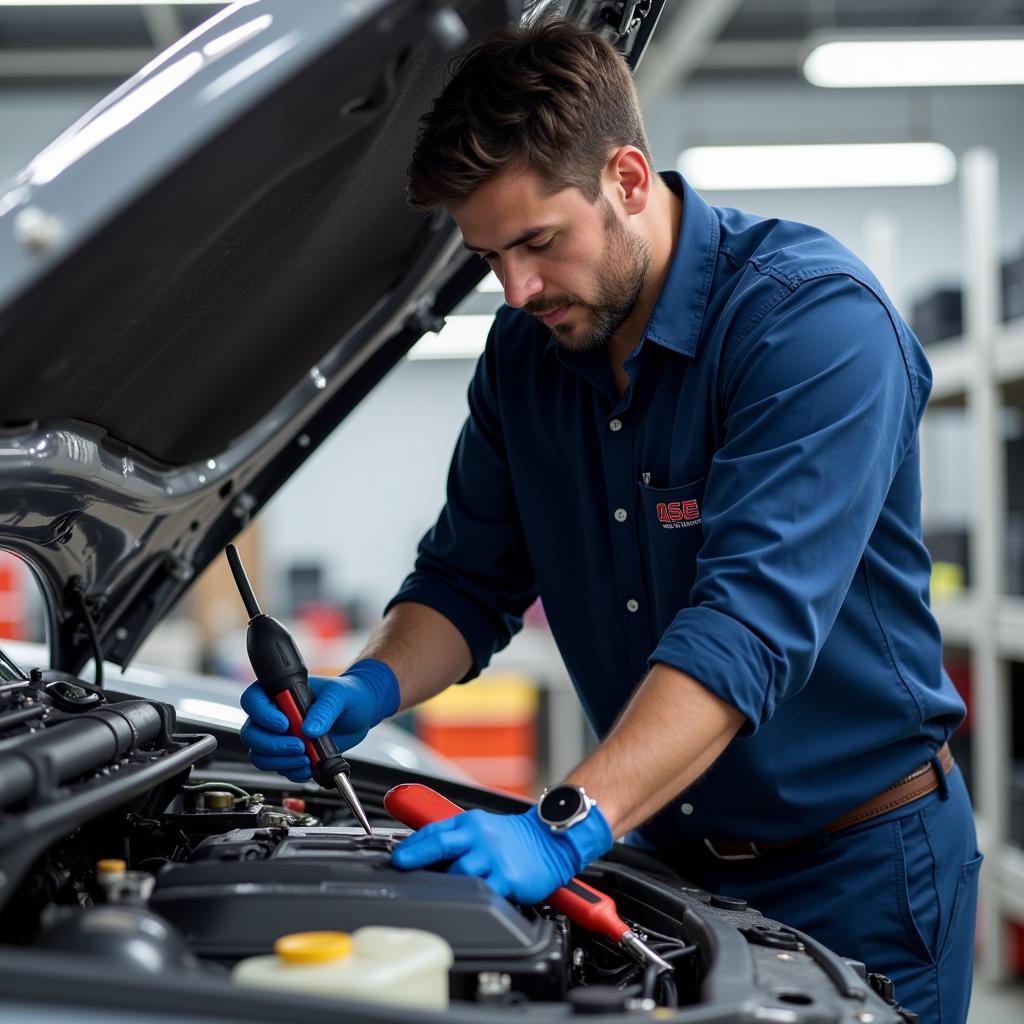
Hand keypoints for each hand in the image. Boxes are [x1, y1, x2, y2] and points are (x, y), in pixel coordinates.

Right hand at [239, 659, 399, 782]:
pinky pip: (278, 768)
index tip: (285, 724)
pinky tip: (308, 766)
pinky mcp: (291, 753)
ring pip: (260, 754)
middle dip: (272, 745)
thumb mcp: (340, 695)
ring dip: (280, 761)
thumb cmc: (350, 695)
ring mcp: (282, 736)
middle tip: (299, 746)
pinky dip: (291, 771)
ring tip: (305, 758)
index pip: (253, 700)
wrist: (362, 713)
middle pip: (252, 733)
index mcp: (282, 692)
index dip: (262, 715)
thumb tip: (309, 728)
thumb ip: (325, 709)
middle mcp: (276, 714)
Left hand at [391, 804, 612, 904]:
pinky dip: (474, 898)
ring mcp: (493, 858)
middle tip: (402, 866)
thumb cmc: (514, 839)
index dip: (412, 845)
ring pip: (460, 873)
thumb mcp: (482, 828)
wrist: (552, 840)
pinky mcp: (508, 878)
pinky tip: (467, 903)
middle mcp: (480, 838)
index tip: (398, 857)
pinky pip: (485, 892)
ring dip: (448, 882)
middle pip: (441, 846)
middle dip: (417, 857)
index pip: (434, 831)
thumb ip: (456, 838)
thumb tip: (423, 853)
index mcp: (470, 823)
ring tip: (440, 890)